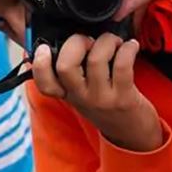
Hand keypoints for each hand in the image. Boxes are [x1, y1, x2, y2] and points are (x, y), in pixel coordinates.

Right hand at [31, 33, 162, 151]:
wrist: (132, 133)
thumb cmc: (108, 105)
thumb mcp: (84, 93)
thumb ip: (75, 71)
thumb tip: (70, 39)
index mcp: (67, 94)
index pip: (44, 83)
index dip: (39, 64)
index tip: (43, 48)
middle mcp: (81, 98)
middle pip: (66, 66)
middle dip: (77, 42)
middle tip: (90, 40)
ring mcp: (101, 99)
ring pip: (96, 60)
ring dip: (107, 41)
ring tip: (115, 41)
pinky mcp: (124, 98)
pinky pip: (122, 65)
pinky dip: (128, 49)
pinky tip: (131, 46)